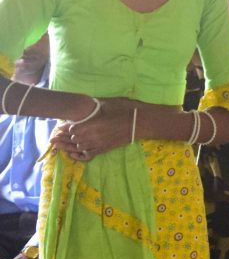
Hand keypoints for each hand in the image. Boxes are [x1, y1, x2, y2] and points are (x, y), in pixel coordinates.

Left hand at [53, 98, 169, 160]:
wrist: (140, 122)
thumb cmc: (124, 110)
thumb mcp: (106, 103)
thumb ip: (91, 106)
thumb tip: (81, 105)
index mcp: (91, 124)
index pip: (71, 129)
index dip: (64, 128)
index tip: (60, 126)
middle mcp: (92, 136)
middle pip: (73, 139)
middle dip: (66, 137)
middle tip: (58, 136)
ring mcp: (98, 144)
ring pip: (78, 148)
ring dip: (72, 145)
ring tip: (64, 143)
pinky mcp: (104, 149)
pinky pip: (88, 154)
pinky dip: (81, 154)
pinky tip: (76, 152)